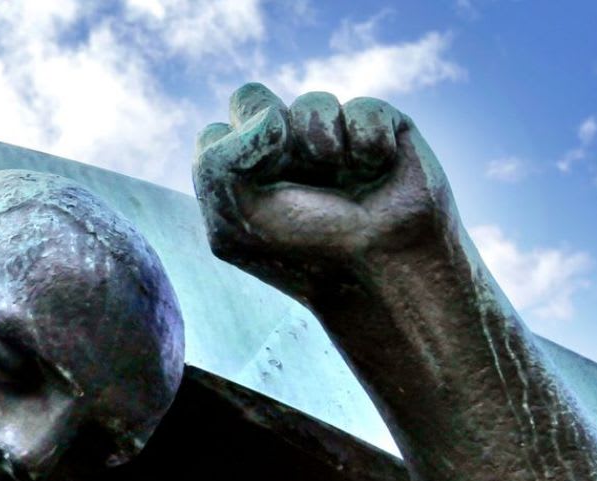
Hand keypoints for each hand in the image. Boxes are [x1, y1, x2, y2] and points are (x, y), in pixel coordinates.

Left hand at [193, 84, 457, 302]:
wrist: (380, 266)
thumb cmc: (301, 248)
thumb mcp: (234, 216)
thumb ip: (218, 159)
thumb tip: (270, 115)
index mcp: (240, 176)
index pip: (216, 135)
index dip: (235, 161)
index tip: (257, 199)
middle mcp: (282, 154)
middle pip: (254, 99)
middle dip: (272, 136)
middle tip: (295, 180)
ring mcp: (330, 139)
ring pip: (312, 101)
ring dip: (323, 143)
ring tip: (342, 177)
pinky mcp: (379, 129)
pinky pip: (364, 108)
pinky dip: (368, 142)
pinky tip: (377, 171)